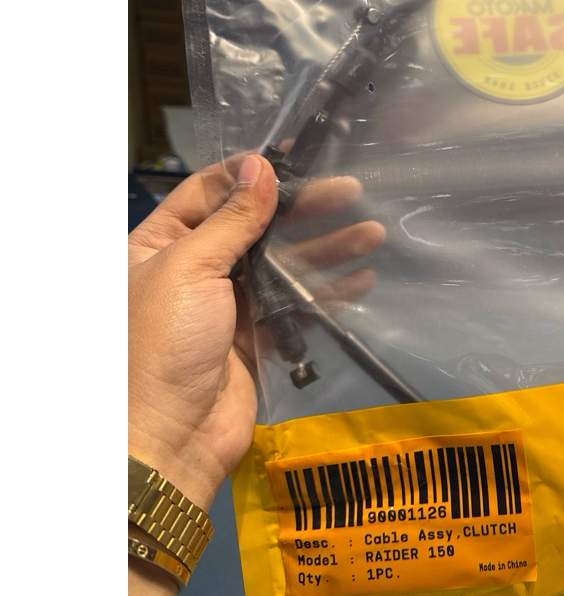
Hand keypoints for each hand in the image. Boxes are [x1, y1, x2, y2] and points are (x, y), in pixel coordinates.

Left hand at [128, 155, 384, 509]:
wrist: (168, 438)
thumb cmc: (163, 344)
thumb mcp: (190, 269)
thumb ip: (232, 220)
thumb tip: (261, 166)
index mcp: (159, 244)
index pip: (209, 192)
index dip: (252, 173)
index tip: (299, 156)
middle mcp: (192, 268)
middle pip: (254, 225)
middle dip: (302, 209)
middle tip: (349, 191)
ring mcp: (226, 303)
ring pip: (282, 264)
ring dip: (325, 248)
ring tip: (371, 232)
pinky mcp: (255, 337)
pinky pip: (296, 304)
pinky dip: (327, 291)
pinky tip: (361, 278)